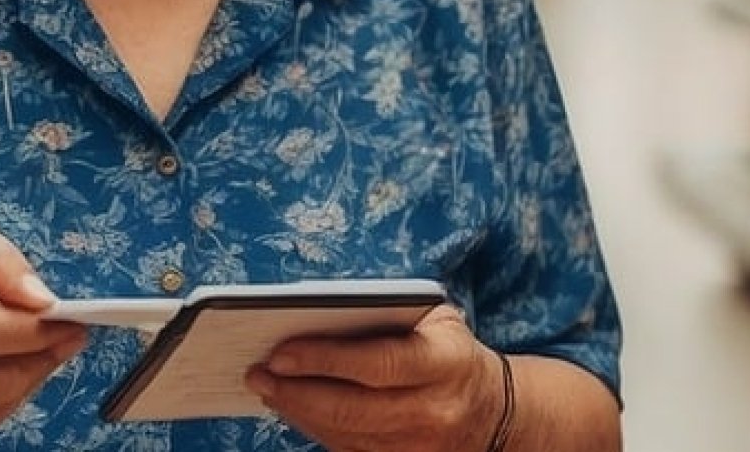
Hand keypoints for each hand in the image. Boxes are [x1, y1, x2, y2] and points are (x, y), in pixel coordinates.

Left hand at [247, 307, 507, 451]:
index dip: (325, 360)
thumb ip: (386, 313)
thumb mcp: (434, 318)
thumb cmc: (447, 349)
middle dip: (296, 392)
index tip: (279, 353)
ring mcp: (420, 446)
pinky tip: (292, 406)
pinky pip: (348, 449)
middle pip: (352, 408)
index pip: (379, 364)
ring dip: (297, 411)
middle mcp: (434, 410)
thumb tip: (311, 312)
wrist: (491, 409)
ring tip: (266, 387)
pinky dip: (314, 428)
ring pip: (345, 434)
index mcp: (445, 362)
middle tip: (257, 373)